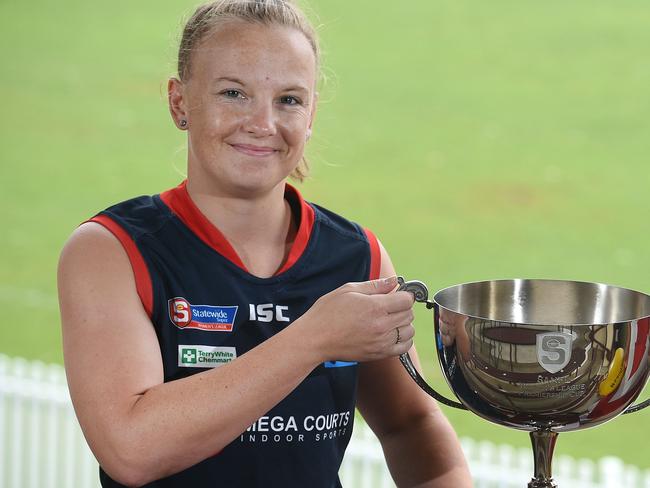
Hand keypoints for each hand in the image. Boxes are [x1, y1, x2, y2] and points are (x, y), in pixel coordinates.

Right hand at [298, 276, 415, 362]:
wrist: (315, 338)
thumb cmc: (327, 312)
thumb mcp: (348, 290)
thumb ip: (375, 285)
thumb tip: (394, 281)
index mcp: (375, 307)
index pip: (407, 300)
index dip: (403, 294)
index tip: (396, 294)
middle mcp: (382, 326)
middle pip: (409, 314)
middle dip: (402, 307)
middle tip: (388, 305)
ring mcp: (381, 342)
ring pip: (409, 330)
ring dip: (403, 323)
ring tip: (388, 320)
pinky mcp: (379, 354)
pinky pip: (404, 347)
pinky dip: (403, 339)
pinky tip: (391, 333)